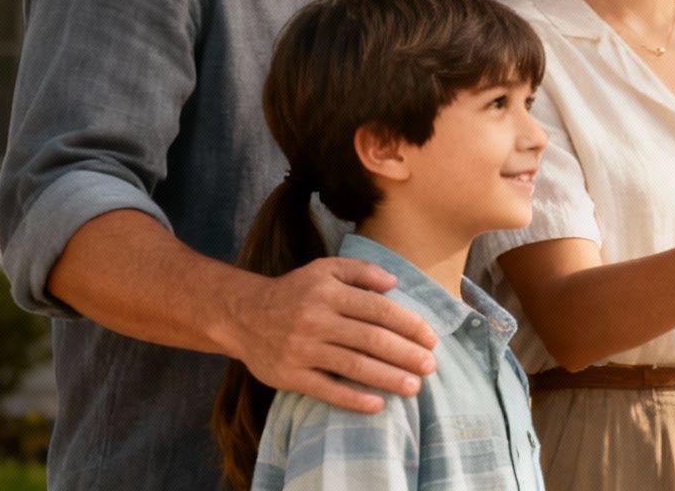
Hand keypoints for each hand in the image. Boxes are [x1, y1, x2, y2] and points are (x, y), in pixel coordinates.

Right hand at [225, 257, 439, 412]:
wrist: (242, 315)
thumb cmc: (294, 292)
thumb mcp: (324, 269)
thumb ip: (361, 271)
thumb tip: (394, 282)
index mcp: (329, 293)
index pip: (379, 310)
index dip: (409, 325)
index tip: (431, 339)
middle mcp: (316, 320)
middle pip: (371, 340)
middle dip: (406, 354)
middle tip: (430, 366)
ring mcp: (302, 349)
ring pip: (353, 366)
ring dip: (388, 378)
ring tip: (414, 386)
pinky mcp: (288, 375)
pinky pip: (325, 390)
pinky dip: (352, 399)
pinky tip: (377, 405)